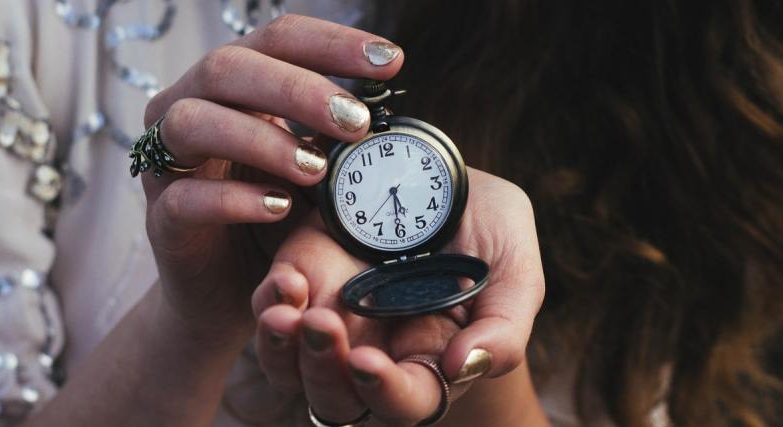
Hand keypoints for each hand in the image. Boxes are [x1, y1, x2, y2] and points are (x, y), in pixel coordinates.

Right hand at [138, 15, 404, 333]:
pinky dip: (234, 199)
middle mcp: (190, 107)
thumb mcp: (315, 168)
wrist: (232, 294)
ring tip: (317, 170)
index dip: (332, 43)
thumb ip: (337, 135)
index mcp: (233, 85)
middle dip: (298, 89)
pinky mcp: (161, 218)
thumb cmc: (276, 218)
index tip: (391, 61)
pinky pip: (184, 197)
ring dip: (262, 139)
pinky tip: (279, 207)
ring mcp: (168, 162)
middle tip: (356, 121)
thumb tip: (391, 108)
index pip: (276, 39)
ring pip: (194, 121)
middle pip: (228, 66)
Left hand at [250, 169, 544, 424]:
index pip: (407, 402)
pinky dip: (268, 303)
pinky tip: (287, 281)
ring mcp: (332, 318)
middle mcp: (375, 351)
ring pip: (289, 368)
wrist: (440, 171)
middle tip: (321, 326)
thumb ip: (504, 328)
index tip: (368, 361)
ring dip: (282, 350)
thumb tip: (465, 367)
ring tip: (288, 314)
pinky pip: (268, 309)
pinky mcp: (300, 278)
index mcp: (430, 361)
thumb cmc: (486, 229)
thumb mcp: (514, 269)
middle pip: (337, 399)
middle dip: (323, 372)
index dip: (387, 392)